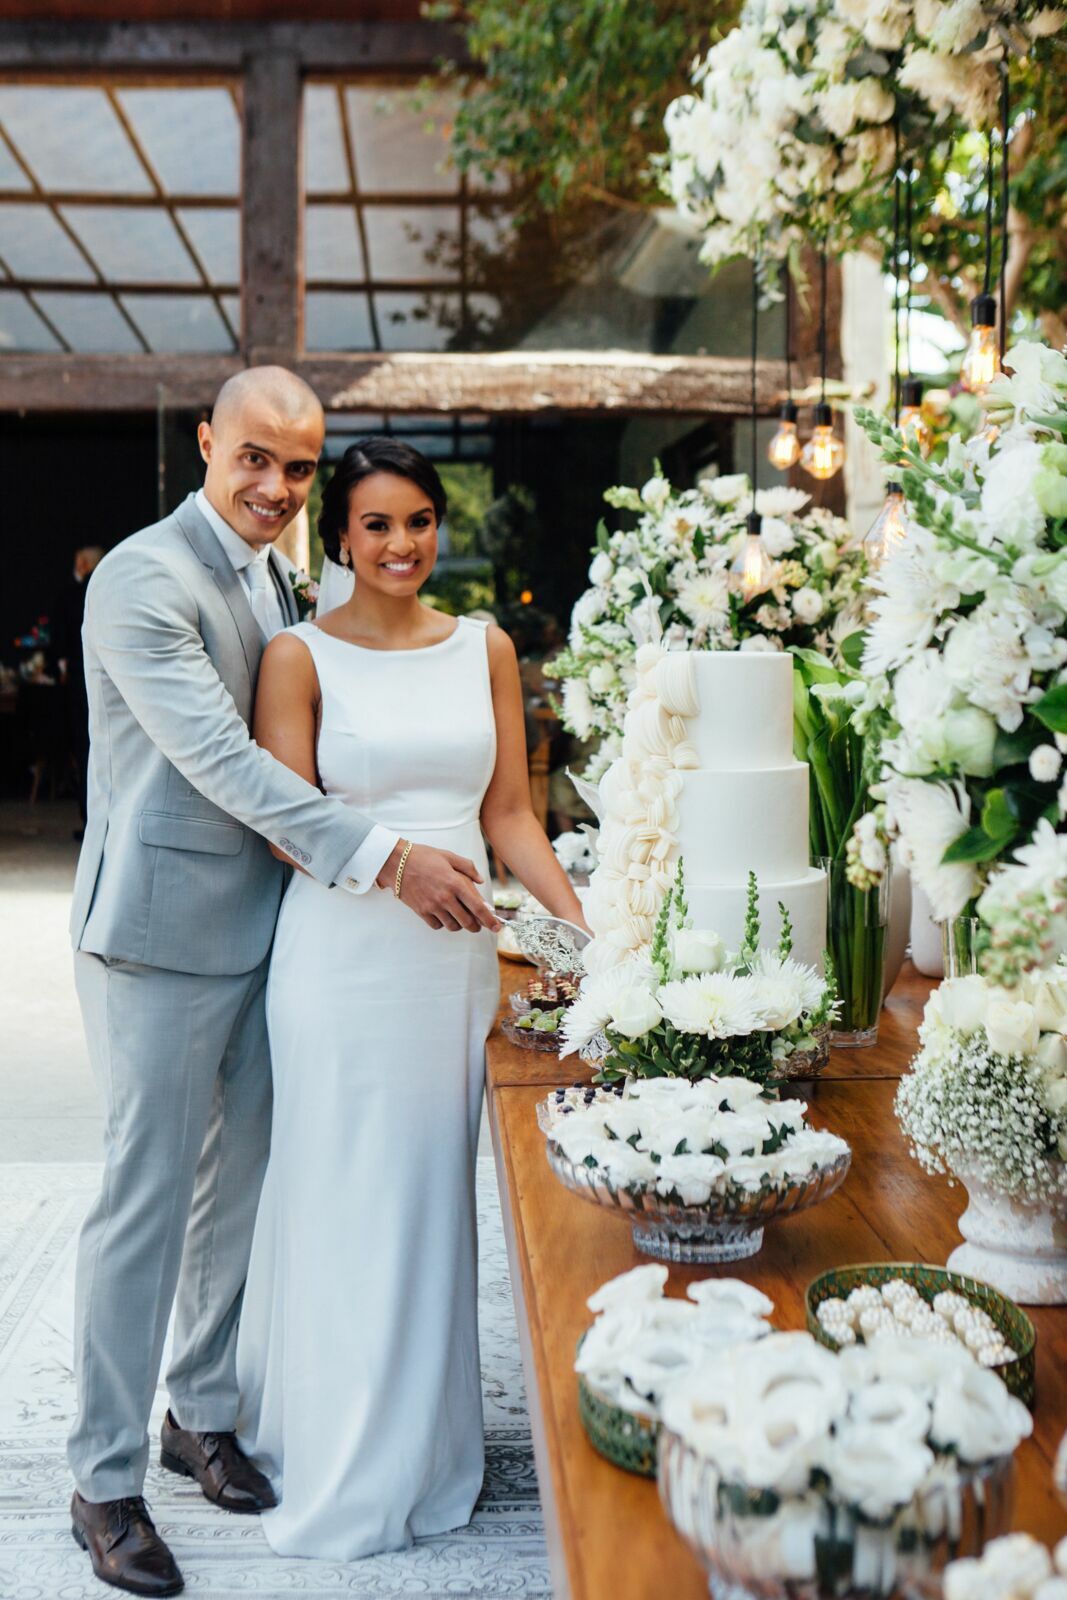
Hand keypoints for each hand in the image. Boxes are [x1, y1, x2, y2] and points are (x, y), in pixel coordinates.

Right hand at [377, 841, 503, 933]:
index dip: (490, 920)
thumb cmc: (423, 857)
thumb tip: (480, 880)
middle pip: (467, 922)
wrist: (396, 862)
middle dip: (476, 926)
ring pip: (453, 926)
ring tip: (460, 917)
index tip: (497, 927)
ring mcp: (432, 906)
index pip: (478, 907)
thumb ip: (467, 868)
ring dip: (460, 925)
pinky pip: (437, 925)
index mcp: (455, 883)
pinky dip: (443, 923)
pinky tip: (444, 915)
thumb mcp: (448, 856)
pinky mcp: (421, 911)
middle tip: (479, 924)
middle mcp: (445, 897)